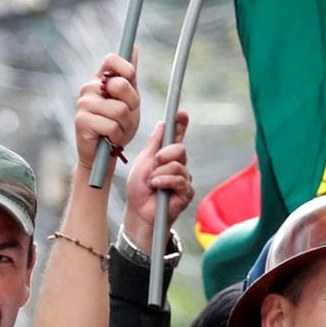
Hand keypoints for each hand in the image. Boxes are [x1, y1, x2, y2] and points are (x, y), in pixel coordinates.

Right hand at [74, 52, 140, 174]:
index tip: (131, 81)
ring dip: (125, 125)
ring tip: (116, 131)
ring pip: (120, 110)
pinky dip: (117, 136)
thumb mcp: (129, 101)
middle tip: (124, 117)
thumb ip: (130, 77)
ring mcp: (83, 103)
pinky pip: (112, 126)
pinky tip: (109, 139)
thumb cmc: (117, 127)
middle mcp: (89, 88)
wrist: (103, 156)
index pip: (111, 59)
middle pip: (121, 85)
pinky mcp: (82, 120)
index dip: (126, 68)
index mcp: (100, 80)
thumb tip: (133, 48)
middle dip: (131, 106)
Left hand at [123, 113, 192, 252]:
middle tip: (155, 161)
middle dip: (165, 154)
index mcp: (167, 156)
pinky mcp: (187, 193)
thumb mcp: (143, 162)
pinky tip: (156, 187)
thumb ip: (154, 144)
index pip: (177, 136)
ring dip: (160, 173)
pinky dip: (164, 181)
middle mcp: (178, 165)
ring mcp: (184, 179)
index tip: (181, 113)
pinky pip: (179, 180)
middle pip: (180, 149)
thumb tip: (162, 124)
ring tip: (151, 182)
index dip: (181, 124)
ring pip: (177, 165)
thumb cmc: (139, 189)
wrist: (138, 212)